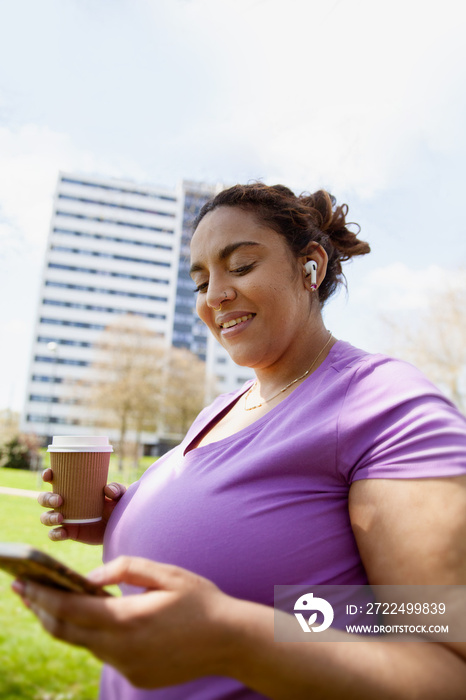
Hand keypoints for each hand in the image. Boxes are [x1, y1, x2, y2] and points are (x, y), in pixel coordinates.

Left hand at [13, 557, 237, 689]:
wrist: (231, 642)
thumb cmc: (200, 601)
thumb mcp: (166, 573)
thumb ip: (123, 569)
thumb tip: (88, 579)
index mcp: (127, 620)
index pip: (69, 610)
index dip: (41, 596)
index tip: (21, 582)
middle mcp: (121, 649)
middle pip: (65, 632)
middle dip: (40, 610)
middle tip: (23, 590)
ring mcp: (128, 667)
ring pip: (82, 645)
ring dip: (62, 623)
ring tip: (48, 602)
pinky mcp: (137, 676)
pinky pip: (104, 654)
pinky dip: (90, 635)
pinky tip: (90, 619)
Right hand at [38, 468, 125, 544]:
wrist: (120, 527)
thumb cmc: (117, 506)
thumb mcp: (120, 495)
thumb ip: (117, 489)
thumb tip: (107, 490)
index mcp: (74, 489)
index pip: (55, 479)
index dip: (47, 475)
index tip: (49, 474)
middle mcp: (66, 503)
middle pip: (44, 498)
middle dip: (46, 498)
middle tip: (60, 500)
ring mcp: (65, 518)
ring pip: (45, 517)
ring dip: (48, 517)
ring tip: (61, 517)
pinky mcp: (69, 532)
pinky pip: (54, 534)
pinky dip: (55, 534)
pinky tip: (63, 532)